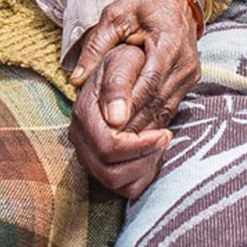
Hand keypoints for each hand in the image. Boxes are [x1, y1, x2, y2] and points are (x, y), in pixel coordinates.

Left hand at [68, 0, 206, 133]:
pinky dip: (152, 123)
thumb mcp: (115, 15)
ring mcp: (190, 73)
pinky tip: (134, 138)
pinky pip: (171, 108)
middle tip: (108, 143)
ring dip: (143, 130)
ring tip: (117, 147)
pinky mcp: (190, 80)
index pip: (149, 81)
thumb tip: (76, 79)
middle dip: (133, 124)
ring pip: (166, 110)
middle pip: (158, 101)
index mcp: (168, 42)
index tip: (109, 124)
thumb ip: (96, 46)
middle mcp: (184, 61)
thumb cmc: (143, 4)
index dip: (130, 104)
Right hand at [68, 44, 174, 197]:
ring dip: (144, 167)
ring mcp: (88, 154)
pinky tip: (153, 152)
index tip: (164, 132)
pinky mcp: (101, 163)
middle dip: (144, 159)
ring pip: (116, 183)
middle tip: (166, 137)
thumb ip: (118, 84)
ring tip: (160, 143)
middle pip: (110, 172)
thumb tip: (116, 118)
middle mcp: (81, 138)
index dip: (139, 145)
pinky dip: (141, 174)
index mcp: (84, 115)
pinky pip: (123, 186)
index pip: (108, 147)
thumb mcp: (124, 60)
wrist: (123, 67)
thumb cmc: (127, 60)